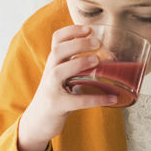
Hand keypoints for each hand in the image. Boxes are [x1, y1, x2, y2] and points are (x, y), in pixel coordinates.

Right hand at [17, 25, 118, 150]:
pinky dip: (96, 99)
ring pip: (59, 71)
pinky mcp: (57, 106)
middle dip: (77, 44)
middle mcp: (49, 72)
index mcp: (53, 63)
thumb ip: (76, 66)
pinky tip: (112, 98)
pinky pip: (77, 101)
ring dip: (78, 63)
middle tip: (97, 42)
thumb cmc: (56, 95)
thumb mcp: (63, 77)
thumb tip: (108, 57)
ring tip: (97, 60)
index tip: (89, 28)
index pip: (56, 40)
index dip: (71, 31)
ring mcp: (51, 89)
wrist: (37, 121)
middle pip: (58, 51)